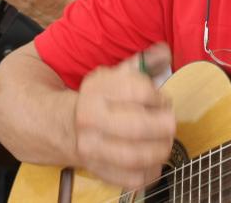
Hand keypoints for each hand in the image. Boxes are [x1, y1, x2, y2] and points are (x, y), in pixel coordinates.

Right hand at [73, 43, 174, 189]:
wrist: (60, 125)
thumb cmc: (98, 99)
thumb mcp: (114, 75)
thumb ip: (143, 63)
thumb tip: (165, 51)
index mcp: (97, 90)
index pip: (136, 91)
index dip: (157, 97)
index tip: (162, 100)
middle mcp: (90, 119)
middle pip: (136, 127)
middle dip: (163, 126)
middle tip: (170, 124)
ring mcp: (91, 147)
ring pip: (134, 156)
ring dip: (159, 151)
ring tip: (165, 143)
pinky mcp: (97, 170)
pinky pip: (130, 178)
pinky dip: (149, 173)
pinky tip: (154, 162)